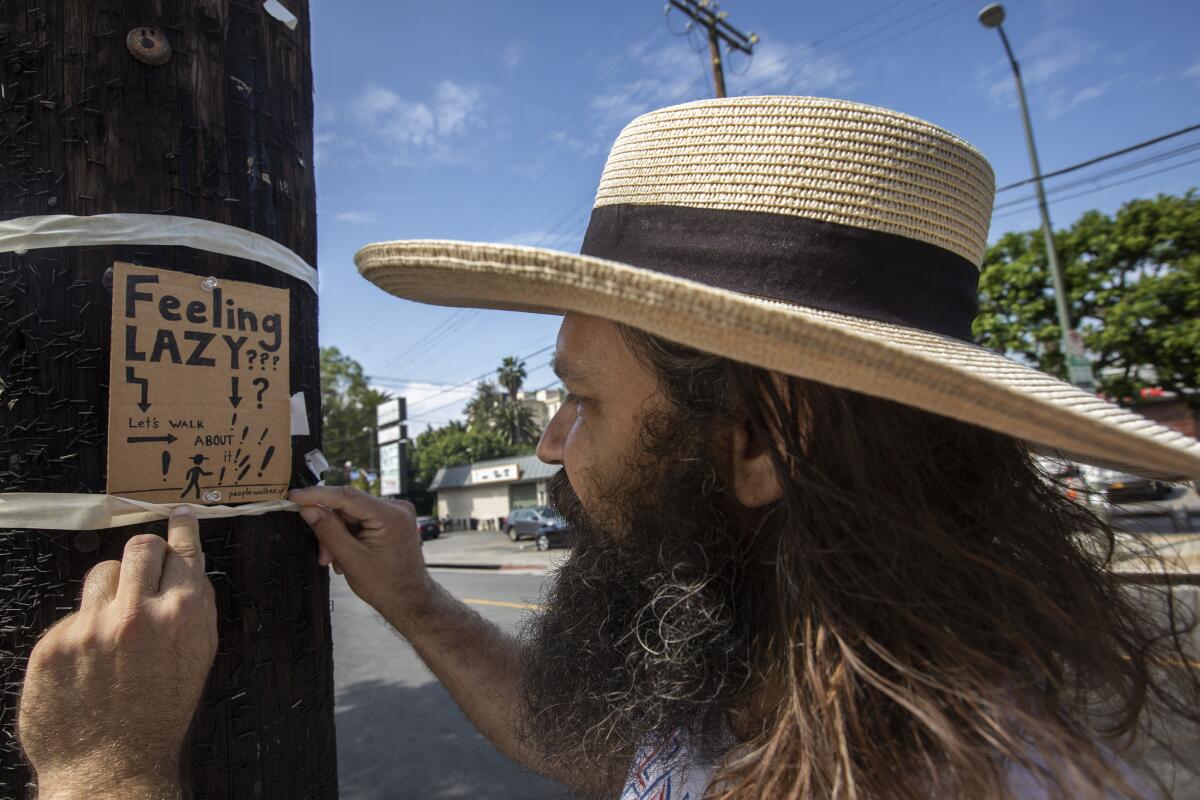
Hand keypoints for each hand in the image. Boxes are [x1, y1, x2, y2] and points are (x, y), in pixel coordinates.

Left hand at [18, 507, 216, 797]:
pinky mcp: (56, 643)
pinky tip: (89, 661)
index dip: (181, 528)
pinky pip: (73, 614)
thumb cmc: (160, 716)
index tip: (178, 515)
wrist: (111, 768)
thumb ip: (192, 610)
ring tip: (113, 624)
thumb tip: (185, 568)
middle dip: (143, 553)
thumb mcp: (198, 658)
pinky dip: (82, 630)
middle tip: (142, 568)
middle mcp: (141, 613)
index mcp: (186, 615)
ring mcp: (95, 626)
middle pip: (140, 546)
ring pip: (103, 572)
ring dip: (111, 589)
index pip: (183, 550)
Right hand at [289, 486, 429, 626]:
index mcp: (391, 515)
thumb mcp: (351, 559)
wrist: (410, 600)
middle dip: (330, 530)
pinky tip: (347, 556)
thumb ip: (328, 531)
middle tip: (324, 557)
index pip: (347, 496)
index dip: (317, 494)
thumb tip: (308, 509)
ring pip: (351, 516)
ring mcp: (396, 513)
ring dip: (338, 537)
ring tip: (337, 562)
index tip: (293, 496)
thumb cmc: (385, 585)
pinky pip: (361, 521)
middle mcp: (396, 508)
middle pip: (348, 508)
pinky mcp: (392, 520)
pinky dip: (349, 537)